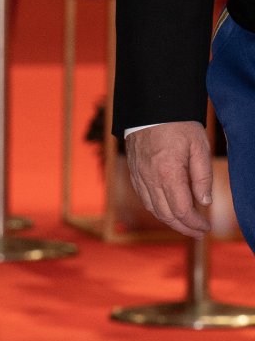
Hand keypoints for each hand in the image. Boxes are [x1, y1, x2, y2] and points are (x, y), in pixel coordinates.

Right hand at [125, 120, 212, 236]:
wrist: (151, 108)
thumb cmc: (178, 125)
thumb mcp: (199, 147)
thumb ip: (202, 176)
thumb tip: (204, 202)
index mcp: (168, 174)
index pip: (181, 210)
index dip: (195, 223)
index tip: (206, 226)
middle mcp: (150, 179)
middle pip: (166, 215)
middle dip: (183, 228)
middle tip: (198, 232)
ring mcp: (139, 177)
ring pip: (153, 209)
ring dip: (170, 221)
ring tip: (185, 224)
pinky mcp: (134, 173)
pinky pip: (144, 198)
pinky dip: (157, 209)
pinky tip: (168, 209)